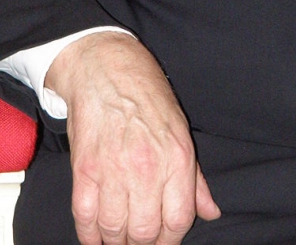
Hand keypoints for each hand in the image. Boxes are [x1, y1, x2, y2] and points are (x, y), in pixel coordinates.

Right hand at [45, 32, 220, 244]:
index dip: (170, 240)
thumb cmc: (147, 96)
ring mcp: (113, 169)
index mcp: (177, 157)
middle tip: (138, 238)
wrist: (105, 69)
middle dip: (142, 243)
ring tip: (118, 235)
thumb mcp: (180, 131)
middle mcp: (148, 167)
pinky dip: (89, 235)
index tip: (162, 240)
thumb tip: (211, 212)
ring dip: (116, 240)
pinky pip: (85, 219)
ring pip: (115, 230)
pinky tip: (96, 234)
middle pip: (145, 232)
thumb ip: (195, 179)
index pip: (179, 220)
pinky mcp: (84, 170)